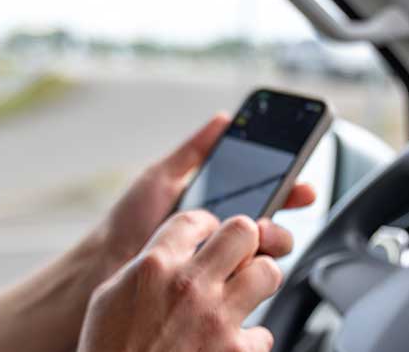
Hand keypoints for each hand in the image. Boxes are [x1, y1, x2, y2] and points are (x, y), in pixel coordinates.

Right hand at [77, 211, 281, 351]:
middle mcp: (189, 285)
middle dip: (243, 242)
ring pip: (268, 272)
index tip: (209, 232)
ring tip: (244, 293)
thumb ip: (141, 268)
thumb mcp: (108, 298)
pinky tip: (231, 344)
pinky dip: (250, 340)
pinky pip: (263, 333)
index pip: (195, 219)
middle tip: (237, 256)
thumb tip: (165, 253)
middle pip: (242, 232)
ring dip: (258, 282)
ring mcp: (217, 318)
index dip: (206, 223)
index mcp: (154, 266)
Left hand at [89, 113, 315, 277]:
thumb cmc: (129, 220)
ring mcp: (223, 262)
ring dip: (274, 239)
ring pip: (268, 252)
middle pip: (275, 222)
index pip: (264, 194)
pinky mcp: (217, 288)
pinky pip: (249, 281)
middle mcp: (224, 235)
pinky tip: (244, 259)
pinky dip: (255, 268)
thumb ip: (194, 151)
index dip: (288, 187)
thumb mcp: (163, 177)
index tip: (301, 182)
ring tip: (259, 232)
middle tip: (280, 206)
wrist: (106, 262)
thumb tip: (225, 119)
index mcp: (217, 206)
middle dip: (286, 214)